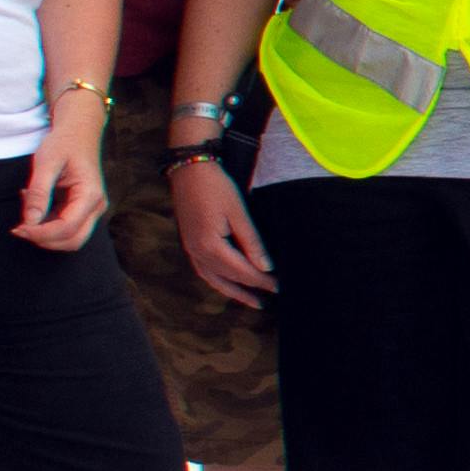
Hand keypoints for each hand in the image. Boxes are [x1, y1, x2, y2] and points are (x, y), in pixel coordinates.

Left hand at [18, 110, 107, 248]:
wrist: (79, 130)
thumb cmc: (63, 143)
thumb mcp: (46, 163)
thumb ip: (38, 193)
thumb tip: (30, 221)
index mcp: (90, 195)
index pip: (67, 228)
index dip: (41, 233)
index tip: (18, 228)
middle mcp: (96, 206)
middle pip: (73, 241)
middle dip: (45, 240)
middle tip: (19, 229)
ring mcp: (92, 209)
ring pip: (70, 239)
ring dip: (46, 235)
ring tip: (27, 212)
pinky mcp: (83, 209)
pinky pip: (66, 228)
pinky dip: (48, 225)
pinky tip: (35, 206)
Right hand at [173, 154, 271, 306]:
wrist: (189, 169)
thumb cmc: (215, 186)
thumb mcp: (238, 212)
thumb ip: (251, 242)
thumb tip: (266, 267)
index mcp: (210, 246)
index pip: (242, 271)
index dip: (262, 281)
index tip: (280, 286)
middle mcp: (197, 253)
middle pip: (229, 278)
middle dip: (252, 288)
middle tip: (274, 296)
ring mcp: (191, 249)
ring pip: (214, 279)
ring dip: (234, 291)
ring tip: (254, 301)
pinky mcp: (189, 243)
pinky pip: (204, 271)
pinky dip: (219, 281)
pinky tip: (230, 284)